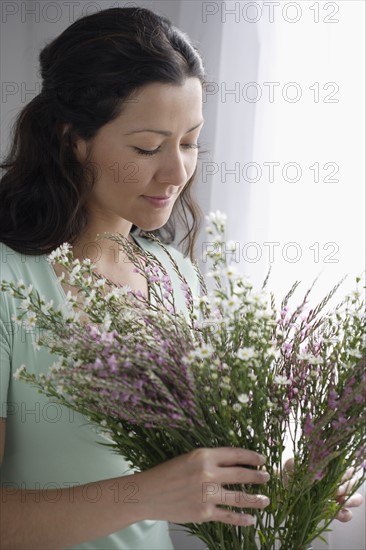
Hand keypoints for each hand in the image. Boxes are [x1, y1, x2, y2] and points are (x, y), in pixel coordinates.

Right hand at [134, 447, 269, 525]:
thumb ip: (209, 460)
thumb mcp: (189, 458)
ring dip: (256, 499)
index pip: (235, 454)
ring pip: (240, 497)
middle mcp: (208, 473)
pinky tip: (251, 520)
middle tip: (268, 477)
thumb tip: (232, 464)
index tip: (262, 459)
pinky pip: (228, 516)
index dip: (252, 457)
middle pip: (242, 475)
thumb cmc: (167, 472)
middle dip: (258, 476)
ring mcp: (207, 495)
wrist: (148, 493)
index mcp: (204, 455)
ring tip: (266, 500)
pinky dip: (242, 519)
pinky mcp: (204, 513)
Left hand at [283, 458, 363, 521]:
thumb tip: (322, 470)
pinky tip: (338, 513)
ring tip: (340, 503)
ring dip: (351, 501)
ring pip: (355, 498)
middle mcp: (336, 482)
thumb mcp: (294, 464)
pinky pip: (346, 514)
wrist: (281, 488)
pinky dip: (345, 515)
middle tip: (336, 493)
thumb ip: (307, 464)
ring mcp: (336, 497)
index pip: (347, 470)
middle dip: (347, 488)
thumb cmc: (289, 472)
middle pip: (353, 484)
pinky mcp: (331, 511)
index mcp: (330, 468)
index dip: (345, 475)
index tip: (336, 480)